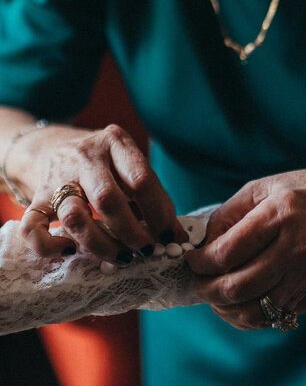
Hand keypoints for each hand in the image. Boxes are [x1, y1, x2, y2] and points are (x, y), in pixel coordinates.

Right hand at [18, 124, 185, 261]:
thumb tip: (177, 236)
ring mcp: (57, 177)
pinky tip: (71, 251)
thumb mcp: (129, 165)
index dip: (159, 213)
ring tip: (121, 256)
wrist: (49, 147)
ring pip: (75, 217)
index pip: (141, 180)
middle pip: (109, 200)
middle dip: (132, 233)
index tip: (169, 236)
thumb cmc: (103, 163)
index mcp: (115, 142)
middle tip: (145, 250)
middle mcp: (85, 156)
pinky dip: (51, 247)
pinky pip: (34, 229)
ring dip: (101, 244)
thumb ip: (154, 197)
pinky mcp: (36, 199)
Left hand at [186, 168, 305, 329]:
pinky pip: (276, 314)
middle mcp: (294, 245)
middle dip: (208, 290)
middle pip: (238, 286)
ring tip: (214, 295)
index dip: (201, 262)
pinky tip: (240, 302)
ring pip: (256, 309)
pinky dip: (252, 315)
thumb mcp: (266, 187)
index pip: (228, 251)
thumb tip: (203, 240)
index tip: (190, 259)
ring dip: (227, 308)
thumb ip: (231, 212)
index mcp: (279, 212)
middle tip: (198, 282)